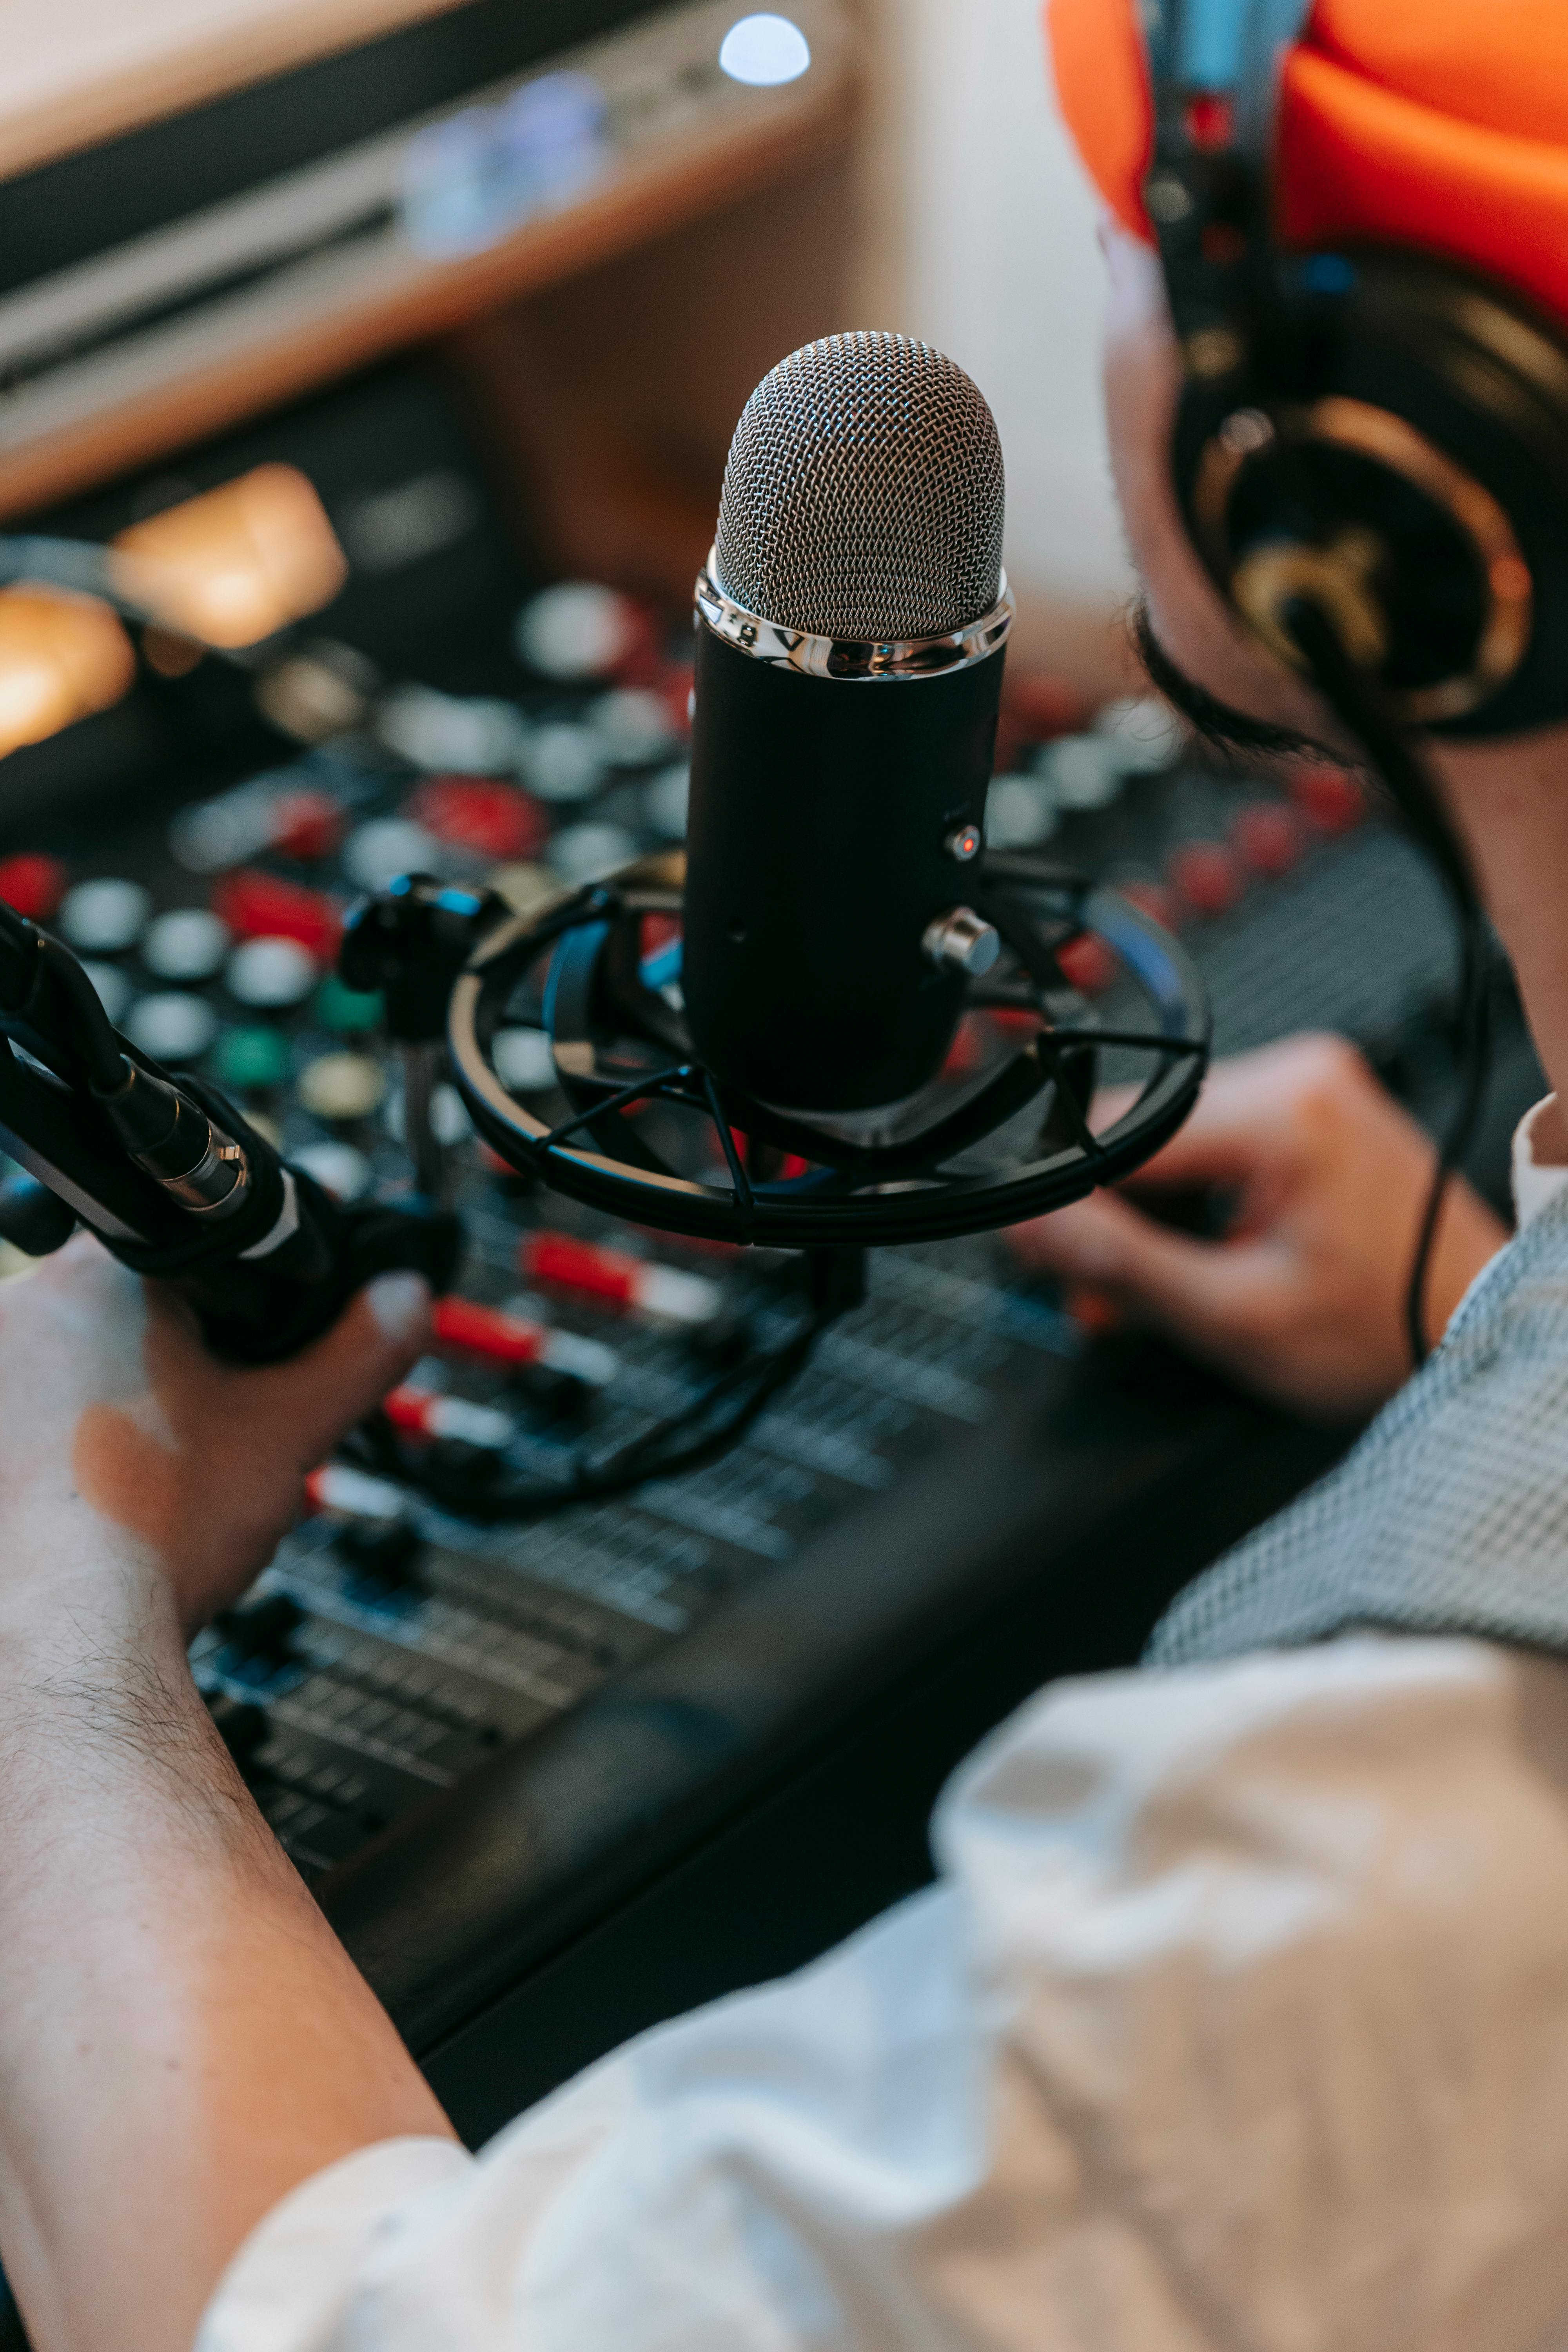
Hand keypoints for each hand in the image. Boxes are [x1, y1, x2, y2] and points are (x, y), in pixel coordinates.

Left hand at [0, 1234, 428, 1635]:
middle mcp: (19, 1312)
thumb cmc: (154, 1534)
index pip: (196, 1255)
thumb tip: (405, 1297)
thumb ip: (360, 1350)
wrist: (70, 1642)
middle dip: (181, 1362)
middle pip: (133, 1314)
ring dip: (124, 1403)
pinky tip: (105, 1493)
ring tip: (162, 1468)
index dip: (244, 1304)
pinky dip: (74, 1447)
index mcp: (99, 1280)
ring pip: (82, 1369)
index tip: (258, 1352)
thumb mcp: (290, 1430)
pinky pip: (34, 1420)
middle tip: (213, 1424)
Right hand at [1009, 1033, 1509, 1417]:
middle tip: (1104, 1301)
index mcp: (1284, 1109)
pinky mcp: (1317, 1105)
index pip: (1120, 1130)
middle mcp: (1300, 1072)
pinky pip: (1217, 1139)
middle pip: (1142, 1131)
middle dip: (1112, 1218)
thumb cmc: (1386, 1330)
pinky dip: (1195, 1199)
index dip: (1068, 1200)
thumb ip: (1121, 1263)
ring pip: (1172, 1138)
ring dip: (1151, 1213)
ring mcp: (1313, 1083)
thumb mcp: (1234, 1314)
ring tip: (1160, 1288)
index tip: (1048, 1258)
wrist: (1477, 1328)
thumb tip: (1029, 1223)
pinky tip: (1201, 1251)